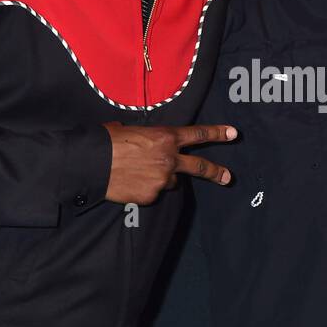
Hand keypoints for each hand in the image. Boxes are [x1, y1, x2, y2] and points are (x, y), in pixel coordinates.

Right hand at [103, 122, 236, 204]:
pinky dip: (144, 188)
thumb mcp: (132, 130)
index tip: (233, 133)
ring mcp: (161, 180)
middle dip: (216, 171)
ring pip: (169, 181)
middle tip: (227, 177)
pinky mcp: (150, 196)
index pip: (198, 134)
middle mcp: (169, 159)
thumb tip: (145, 144)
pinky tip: (129, 181)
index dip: (218, 133)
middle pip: (199, 166)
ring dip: (160, 177)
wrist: (93, 162)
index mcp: (166, 137)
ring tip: (138, 170)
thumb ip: (148, 138)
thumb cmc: (108, 140)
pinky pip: (152, 192)